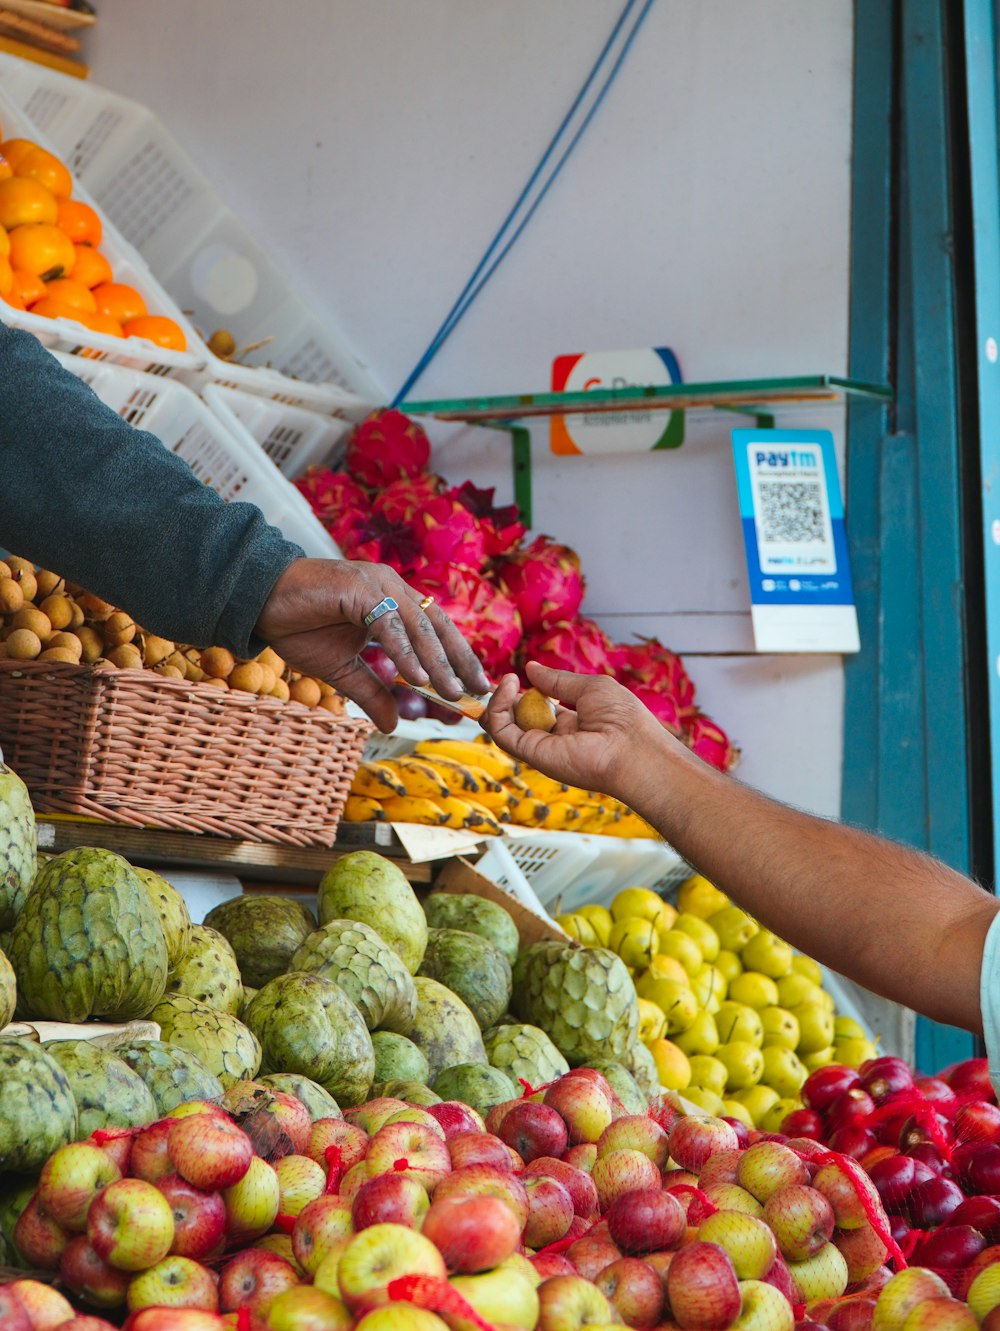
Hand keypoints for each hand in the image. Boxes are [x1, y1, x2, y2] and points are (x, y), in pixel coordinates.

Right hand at [256, 558, 489, 731]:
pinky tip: (416, 678)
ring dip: (437, 662)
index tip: (474, 690)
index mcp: (393, 602)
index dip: (457, 659)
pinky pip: (388, 624)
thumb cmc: (299, 627)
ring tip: (453, 692)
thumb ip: (372, 692)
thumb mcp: (343, 670)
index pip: (435, 631)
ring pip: (418, 626)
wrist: (259, 602)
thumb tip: (392, 725)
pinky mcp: (359, 588)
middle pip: (437, 626)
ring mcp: (377, 585)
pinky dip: (404, 652)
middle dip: (459, 662)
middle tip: (477, 693)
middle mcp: (391, 588)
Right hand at [482, 661, 672, 801]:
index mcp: (571, 723)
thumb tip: (530, 668)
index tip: (518, 676)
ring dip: (498, 699)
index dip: (525, 692)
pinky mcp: (530, 753)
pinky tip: (509, 687)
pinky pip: (500, 731)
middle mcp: (553, 738)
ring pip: (502, 725)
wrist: (633, 750)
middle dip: (505, 697)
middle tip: (506, 679)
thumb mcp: (589, 687)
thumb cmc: (622, 718)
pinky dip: (497, 708)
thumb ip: (557, 680)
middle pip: (516, 717)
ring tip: (509, 680)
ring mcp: (540, 747)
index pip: (538, 708)